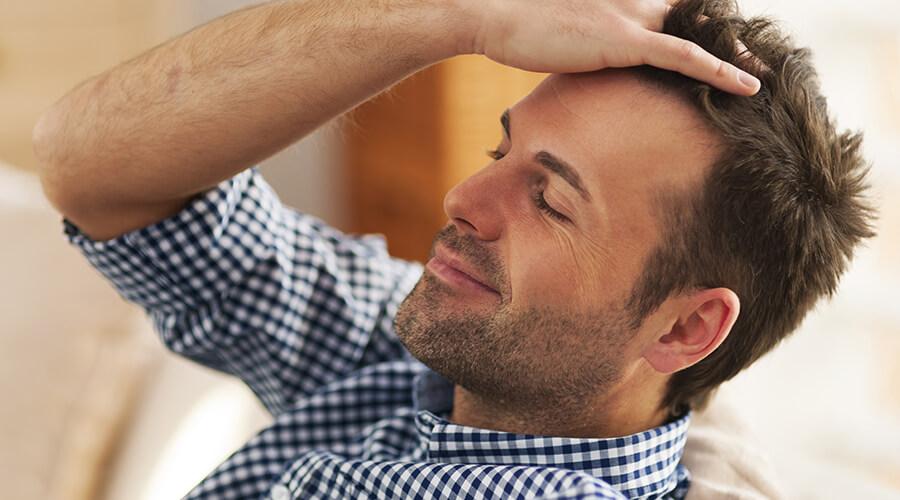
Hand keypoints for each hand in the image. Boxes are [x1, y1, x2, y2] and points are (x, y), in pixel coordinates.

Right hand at [465, 0, 758, 94]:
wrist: (496, 16)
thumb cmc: (522, 28)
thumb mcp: (566, 34)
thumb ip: (592, 42)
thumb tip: (593, 59)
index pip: (678, 10)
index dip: (705, 27)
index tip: (729, 44)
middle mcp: (636, 0)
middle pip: (697, 18)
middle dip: (730, 37)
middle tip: (759, 59)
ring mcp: (632, 15)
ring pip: (700, 34)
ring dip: (736, 54)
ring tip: (765, 75)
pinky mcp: (624, 39)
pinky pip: (684, 57)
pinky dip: (719, 71)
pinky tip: (748, 86)